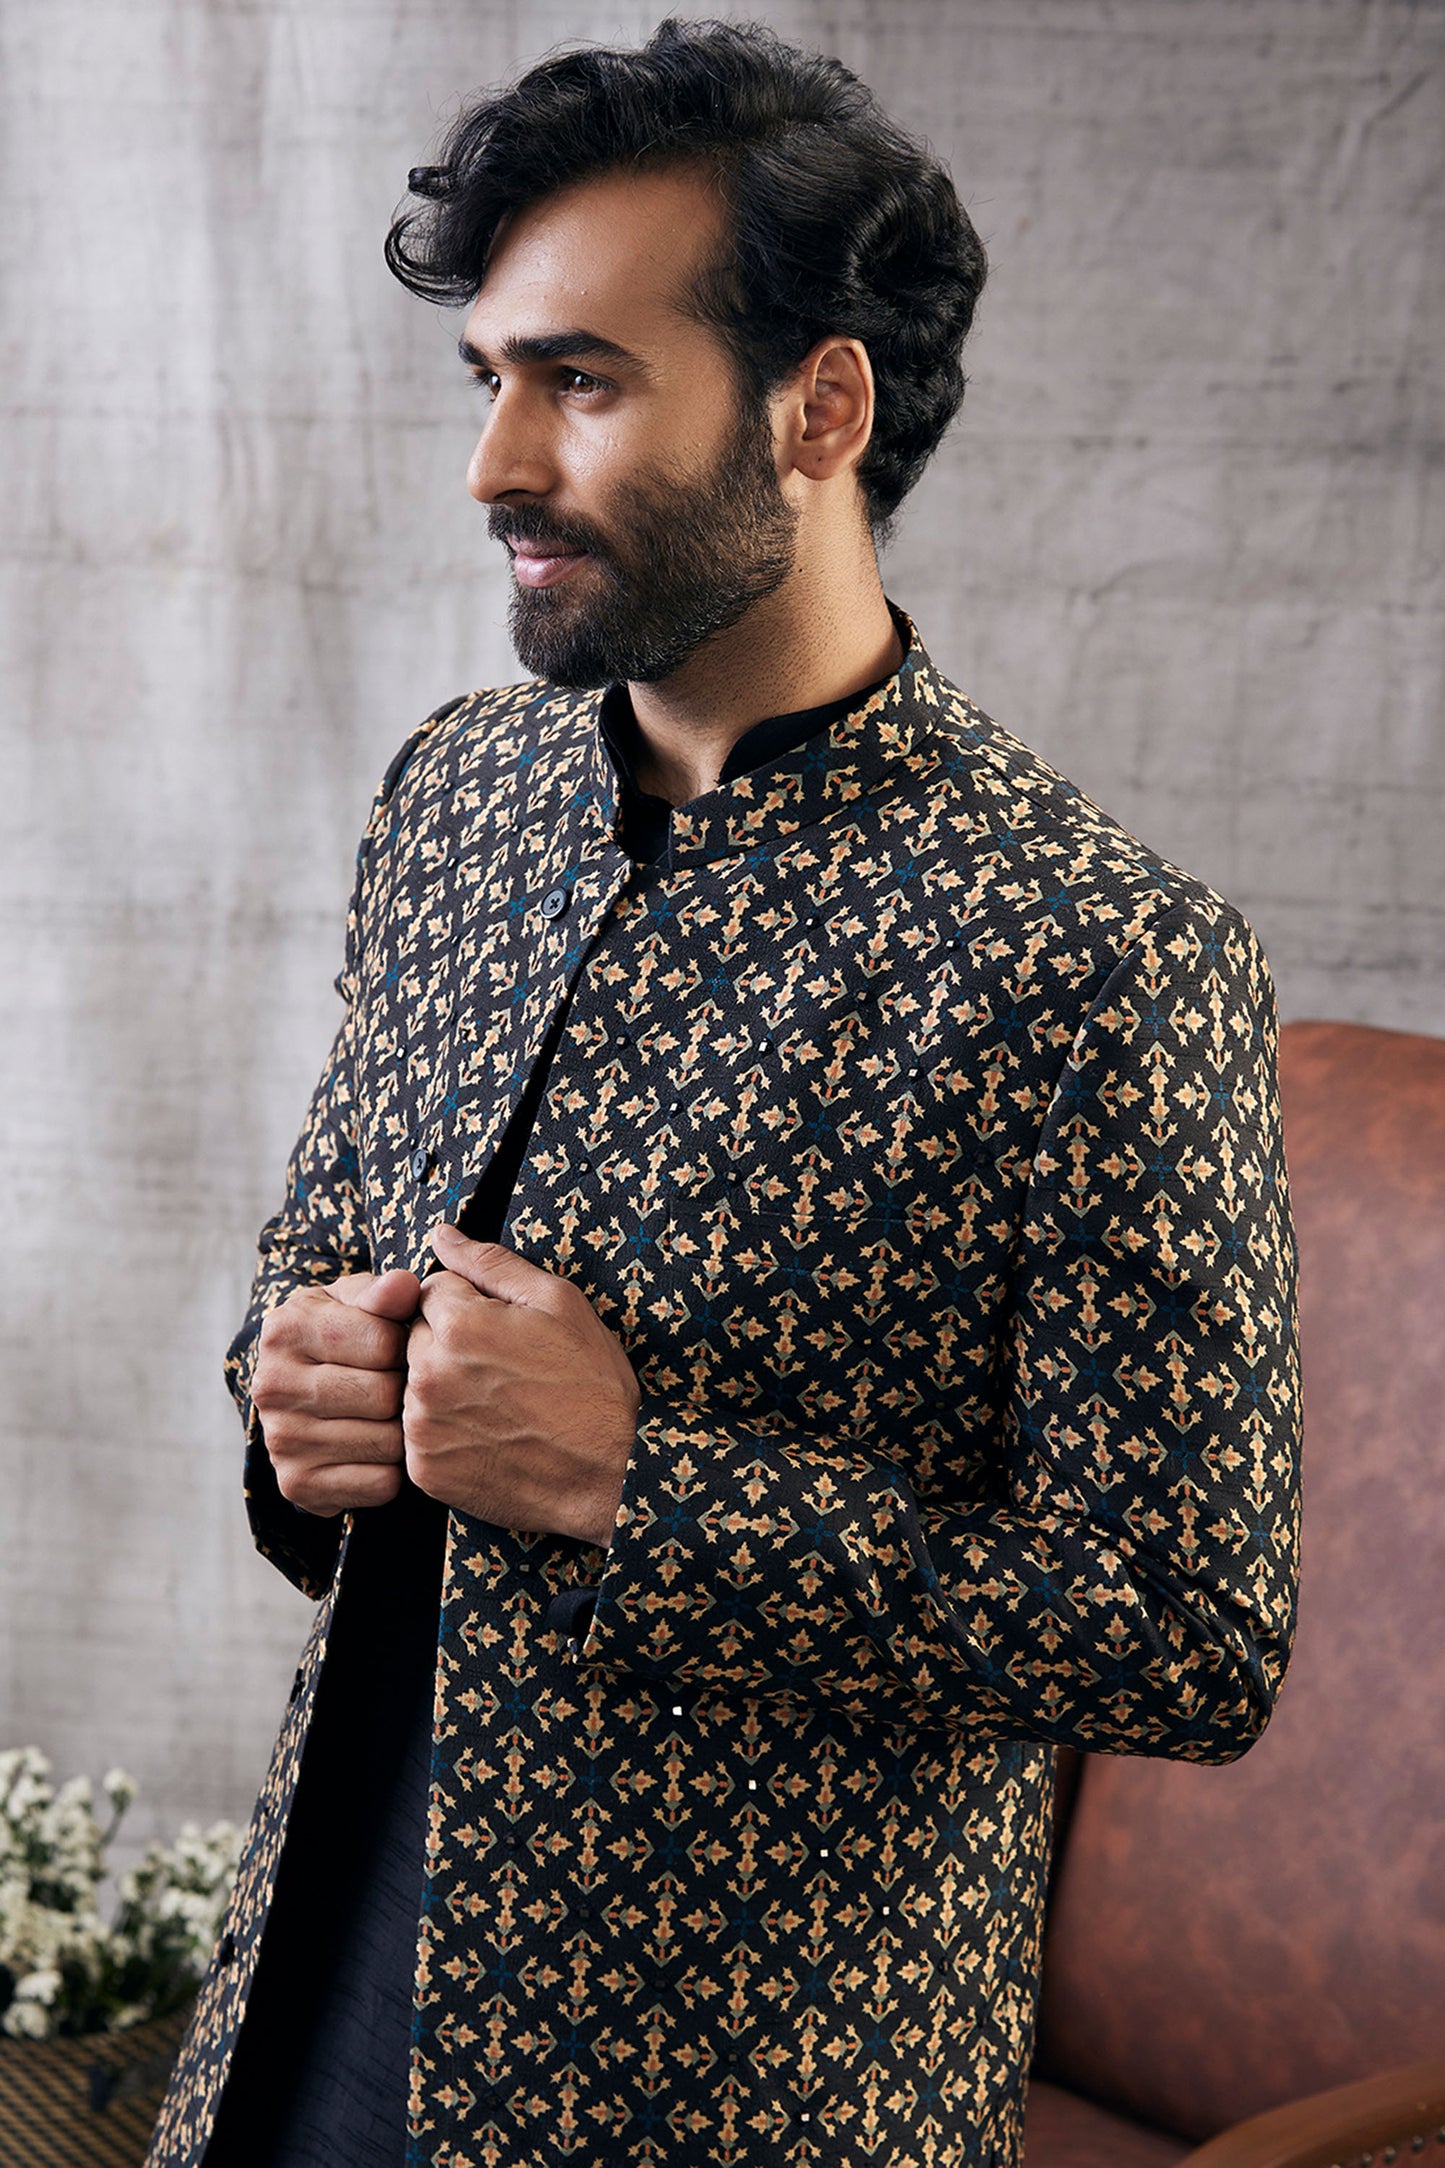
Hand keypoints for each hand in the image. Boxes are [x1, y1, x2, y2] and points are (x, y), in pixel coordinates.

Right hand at [252, 1269, 421, 1515]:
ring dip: (403, 1431)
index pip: (382, 1343)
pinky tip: (379, 1449)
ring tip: (391, 1414)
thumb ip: (385, 1293)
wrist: (305, 1389)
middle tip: (400, 1384)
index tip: (399, 1346)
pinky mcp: (297, 1484)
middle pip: (383, 1395)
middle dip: (405, 1390)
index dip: (406, 1346)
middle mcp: (272, 1386)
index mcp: (285, 1329)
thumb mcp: (359, 1302)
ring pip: (386, 1442)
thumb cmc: (346, 1335)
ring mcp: (280, 1440)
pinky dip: (393, 1470)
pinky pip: (380, 1484)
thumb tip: (405, 1286)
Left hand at [402, 1223, 639, 1547]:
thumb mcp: (558, 1304)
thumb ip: (490, 1263)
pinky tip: (487, 1436)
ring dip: (442, 1388)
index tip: (500, 1331)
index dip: (467, 1305)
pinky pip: (417, 1434)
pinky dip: (443, 1433)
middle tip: (501, 1370)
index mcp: (458, 1325)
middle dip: (447, 1344)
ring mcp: (423, 1427)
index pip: (431, 1290)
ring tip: (498, 1405)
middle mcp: (429, 1375)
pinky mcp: (424, 1470)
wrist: (608, 1475)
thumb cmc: (592, 1385)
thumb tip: (441, 1234)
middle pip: (415, 1337)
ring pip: (413, 1386)